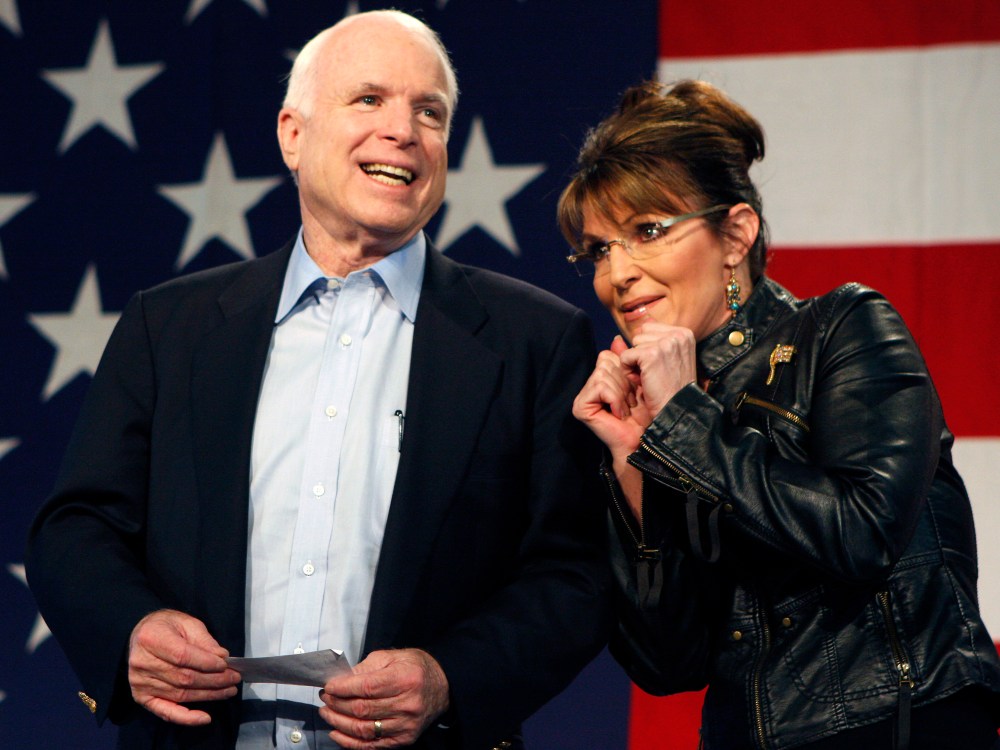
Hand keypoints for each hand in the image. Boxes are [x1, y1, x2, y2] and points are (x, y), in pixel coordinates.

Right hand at [127, 609, 240, 724]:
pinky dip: (186, 718)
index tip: (226, 664)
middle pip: (184, 678)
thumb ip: (204, 640)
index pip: (183, 656)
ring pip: (180, 694)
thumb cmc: (166, 626)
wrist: (141, 635)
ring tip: (229, 690)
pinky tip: (205, 718)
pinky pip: (166, 712)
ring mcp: (140, 683)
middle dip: (214, 680)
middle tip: (234, 678)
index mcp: (151, 638)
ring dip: (208, 695)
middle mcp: (142, 663)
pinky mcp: (142, 697)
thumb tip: (222, 657)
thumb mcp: (187, 623)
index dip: (206, 663)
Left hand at [319, 648, 448, 747]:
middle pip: (362, 709)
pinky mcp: (404, 739)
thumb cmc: (415, 668)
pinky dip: (350, 742)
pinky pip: (372, 745)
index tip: (328, 687)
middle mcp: (407, 704)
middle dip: (337, 704)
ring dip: (339, 723)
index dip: (342, 689)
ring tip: (327, 714)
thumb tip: (340, 680)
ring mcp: (406, 725)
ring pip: (364, 729)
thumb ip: (366, 668)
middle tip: (325, 698)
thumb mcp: (392, 657)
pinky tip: (337, 733)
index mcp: (404, 679)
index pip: (366, 687)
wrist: (443, 686)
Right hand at [573, 336, 653, 461]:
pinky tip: (619, 413)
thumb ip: (626, 360)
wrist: (644, 440)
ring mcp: (581, 397)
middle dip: (624, 382)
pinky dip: (615, 398)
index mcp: (599, 378)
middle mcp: (587, 386)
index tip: (635, 392)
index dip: (626, 371)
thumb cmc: (645, 414)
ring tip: (626, 408)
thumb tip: (617, 339)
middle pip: (605, 362)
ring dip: (621, 392)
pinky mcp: (580, 406)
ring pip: (603, 373)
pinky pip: (601, 386)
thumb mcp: (638, 381)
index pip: (608, 356)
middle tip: (631, 402)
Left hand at [619, 322, 697, 416]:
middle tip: (654, 373)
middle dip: (640, 354)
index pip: (649, 327)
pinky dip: (628, 371)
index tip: (660, 366)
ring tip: (650, 377)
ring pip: (632, 344)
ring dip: (634, 363)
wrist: (677, 410)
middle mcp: (678, 334)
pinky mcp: (651, 354)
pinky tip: (642, 381)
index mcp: (684, 333)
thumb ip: (655, 339)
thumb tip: (635, 323)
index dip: (648, 348)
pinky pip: (625, 356)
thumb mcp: (669, 358)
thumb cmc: (671, 388)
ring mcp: (665, 343)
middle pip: (639, 334)